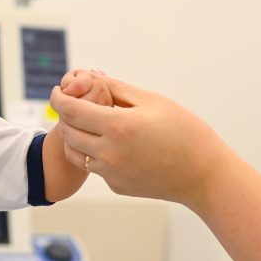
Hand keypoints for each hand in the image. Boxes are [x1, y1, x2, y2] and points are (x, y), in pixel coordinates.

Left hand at [49, 76, 237, 206]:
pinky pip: (94, 167)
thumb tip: (91, 75)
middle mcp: (109, 153)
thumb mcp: (152, 101)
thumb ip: (116, 88)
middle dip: (64, 116)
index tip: (56, 91)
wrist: (204, 176)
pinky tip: (110, 143)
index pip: (71, 111)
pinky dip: (94, 152)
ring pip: (75, 152)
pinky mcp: (116, 186)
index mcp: (117, 127)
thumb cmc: (185, 132)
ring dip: (73, 136)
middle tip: (71, 104)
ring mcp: (111, 173)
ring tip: (86, 123)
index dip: (58, 99)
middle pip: (67, 131)